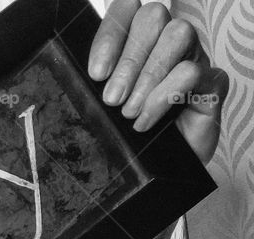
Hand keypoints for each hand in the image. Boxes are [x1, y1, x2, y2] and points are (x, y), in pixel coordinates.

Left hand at [88, 0, 228, 163]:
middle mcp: (166, 42)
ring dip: (148, 76)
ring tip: (129, 112)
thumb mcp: (99, 110)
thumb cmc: (125, 137)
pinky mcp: (211, 82)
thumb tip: (76, 78)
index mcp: (136, 41)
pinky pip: (191, 71)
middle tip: (112, 99)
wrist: (153, 172)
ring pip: (177, 35)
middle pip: (152, 17)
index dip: (110, 34)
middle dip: (128, 59)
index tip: (96, 73)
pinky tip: (146, 121)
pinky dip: (163, 97)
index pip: (126, 10)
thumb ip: (91, 87)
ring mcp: (192, 57)